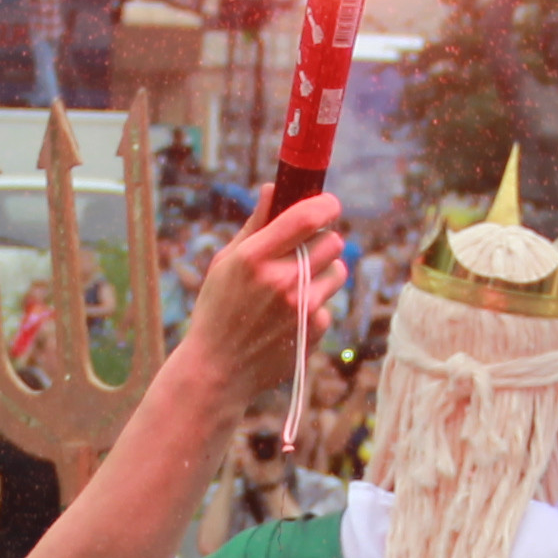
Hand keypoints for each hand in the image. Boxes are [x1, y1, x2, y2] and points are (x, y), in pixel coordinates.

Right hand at [166, 195, 344, 401]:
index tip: (328, 205)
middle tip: (306, 250)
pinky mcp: (315, 329)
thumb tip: (273, 187)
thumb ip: (255, 224)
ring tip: (298, 284)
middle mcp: (282, 280)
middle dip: (323, 241)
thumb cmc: (218, 309)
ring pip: (339, 271)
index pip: (308, 217)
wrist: (218, 369)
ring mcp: (302, 307)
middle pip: (333, 242)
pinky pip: (330, 303)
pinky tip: (289, 316)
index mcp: (255, 257)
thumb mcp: (226, 262)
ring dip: (324, 272)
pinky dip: (316, 305)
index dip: (326, 204)